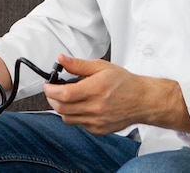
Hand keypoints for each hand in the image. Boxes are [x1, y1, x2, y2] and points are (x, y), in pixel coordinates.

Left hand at [43, 55, 189, 135]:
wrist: (142, 100)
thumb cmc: (124, 82)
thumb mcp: (101, 66)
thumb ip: (79, 64)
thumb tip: (62, 59)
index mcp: (95, 89)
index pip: (64, 94)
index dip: (50, 90)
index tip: (47, 85)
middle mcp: (96, 108)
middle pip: (62, 108)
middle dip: (52, 99)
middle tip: (52, 91)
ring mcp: (97, 121)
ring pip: (67, 118)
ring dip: (62, 108)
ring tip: (66, 98)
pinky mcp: (99, 130)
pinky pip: (79, 124)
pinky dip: (74, 115)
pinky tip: (81, 106)